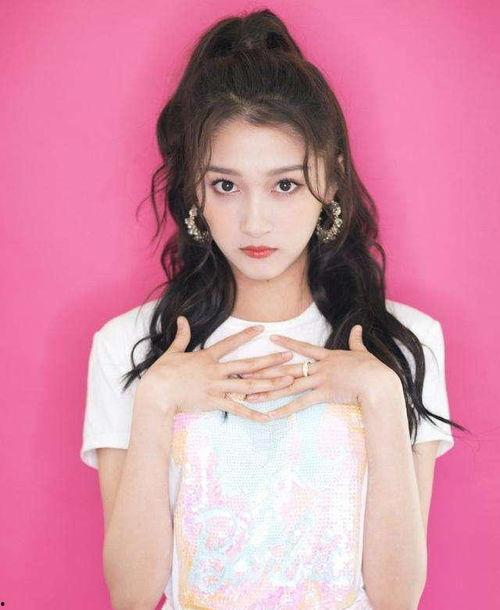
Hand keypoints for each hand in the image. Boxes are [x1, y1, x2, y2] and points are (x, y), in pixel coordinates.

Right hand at [136, 316, 295, 422]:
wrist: (156, 393)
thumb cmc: (162, 373)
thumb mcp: (173, 351)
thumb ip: (182, 335)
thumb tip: (181, 318)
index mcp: (207, 358)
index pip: (231, 343)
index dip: (246, 335)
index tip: (261, 328)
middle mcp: (216, 371)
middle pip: (248, 365)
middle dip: (270, 360)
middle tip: (288, 356)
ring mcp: (216, 388)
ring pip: (248, 386)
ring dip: (270, 384)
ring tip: (287, 382)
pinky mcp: (214, 403)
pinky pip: (237, 410)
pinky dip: (253, 414)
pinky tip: (267, 417)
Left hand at [240, 324, 399, 419]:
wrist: (378, 381)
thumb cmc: (374, 368)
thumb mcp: (363, 352)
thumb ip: (356, 340)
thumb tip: (358, 327)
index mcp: (328, 356)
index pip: (303, 347)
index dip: (287, 343)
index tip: (271, 338)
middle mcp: (320, 367)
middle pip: (287, 368)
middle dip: (265, 371)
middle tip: (245, 371)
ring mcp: (320, 380)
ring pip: (288, 385)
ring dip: (267, 391)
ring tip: (248, 395)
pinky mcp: (322, 394)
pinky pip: (299, 404)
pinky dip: (283, 410)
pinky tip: (269, 415)